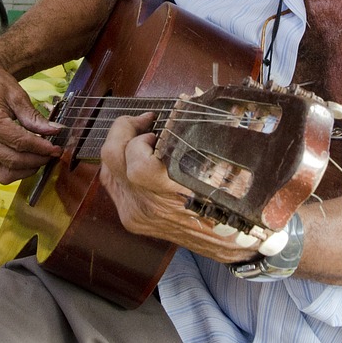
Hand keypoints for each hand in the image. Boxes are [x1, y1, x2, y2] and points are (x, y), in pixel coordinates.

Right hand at [0, 51, 64, 183]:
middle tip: (53, 153)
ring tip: (41, 157)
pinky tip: (27, 158)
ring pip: (5, 173)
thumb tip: (55, 131)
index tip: (57, 149)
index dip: (42, 148)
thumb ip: (34, 117)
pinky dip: (15, 169)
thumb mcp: (17, 95)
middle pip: (14, 161)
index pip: (20, 143)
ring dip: (26, 169)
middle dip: (37, 160)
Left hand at [99, 113, 262, 264]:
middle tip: (142, 121)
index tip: (155, 120)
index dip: (140, 130)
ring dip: (119, 147)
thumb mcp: (227, 162)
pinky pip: (113, 186)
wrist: (232, 241)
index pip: (136, 155)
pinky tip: (136, 158)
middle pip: (112, 157)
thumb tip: (189, 102)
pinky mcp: (132, 220)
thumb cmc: (234, 199)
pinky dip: (119, 167)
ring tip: (140, 137)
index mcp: (172, 189)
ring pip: (108, 171)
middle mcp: (147, 204)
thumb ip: (206, 132)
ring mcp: (136, 214)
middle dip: (122, 130)